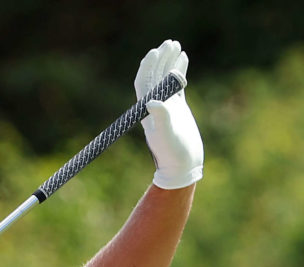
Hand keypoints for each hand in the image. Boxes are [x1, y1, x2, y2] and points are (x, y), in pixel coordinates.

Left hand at [134, 39, 203, 188]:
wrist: (183, 164)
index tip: (154, 52)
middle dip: (160, 59)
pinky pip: (176, 85)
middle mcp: (154, 107)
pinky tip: (183, 58)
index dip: (147, 67)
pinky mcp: (177, 108)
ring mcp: (166, 106)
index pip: (143, 83)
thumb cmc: (173, 152)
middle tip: (169, 43)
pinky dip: (179, 71)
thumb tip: (152, 102)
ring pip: (165, 79)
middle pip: (154, 77)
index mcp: (146, 111)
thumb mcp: (166, 134)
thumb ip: (161, 117)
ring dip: (169, 62)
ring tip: (176, 45)